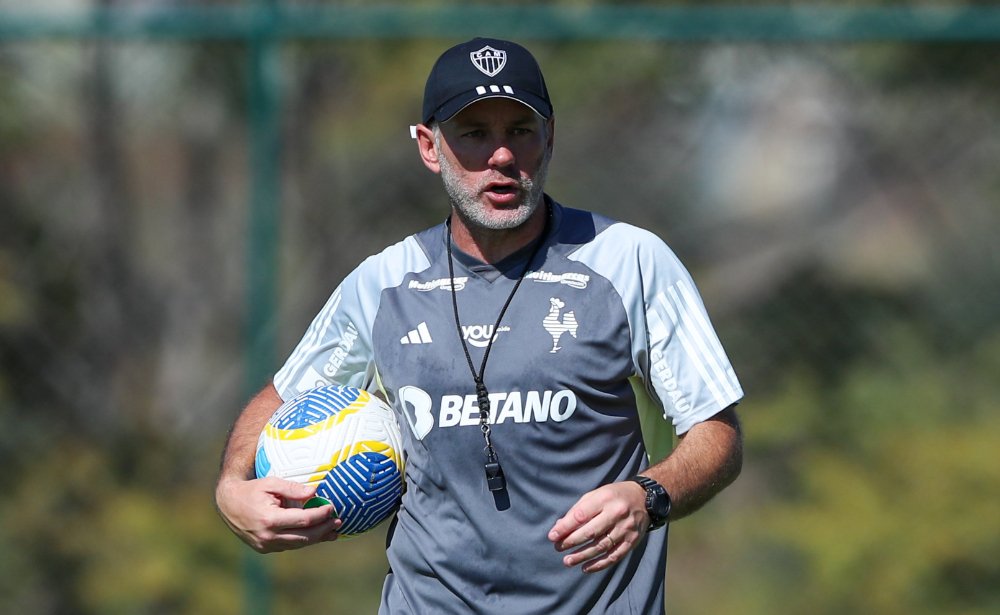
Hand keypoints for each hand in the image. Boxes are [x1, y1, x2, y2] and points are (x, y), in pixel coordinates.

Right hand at [215, 476, 341, 552]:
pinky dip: (303, 540)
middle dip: (323, 530)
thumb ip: (293, 488)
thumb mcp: (271, 483)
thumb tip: (315, 491)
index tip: (332, 507)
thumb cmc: (252, 490)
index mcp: (270, 519)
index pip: (304, 520)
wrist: (228, 504)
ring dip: (316, 538)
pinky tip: (315, 534)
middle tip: (338, 522)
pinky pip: (289, 545)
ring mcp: (265, 545)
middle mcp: (268, 536)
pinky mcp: (264, 549)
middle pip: (304, 537)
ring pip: (298, 544)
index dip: (320, 514)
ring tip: (332, 531)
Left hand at [547, 481, 648, 572]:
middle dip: (571, 542)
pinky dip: (599, 564)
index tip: (552, 536)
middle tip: (558, 548)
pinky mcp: (632, 541)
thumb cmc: (614, 496)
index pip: (581, 515)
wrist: (645, 498)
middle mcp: (616, 513)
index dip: (565, 527)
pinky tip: (586, 568)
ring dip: (582, 556)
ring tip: (567, 561)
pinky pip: (614, 556)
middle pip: (590, 532)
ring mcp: (626, 529)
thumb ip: (578, 510)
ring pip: (601, 546)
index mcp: (605, 499)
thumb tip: (560, 527)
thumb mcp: (596, 494)